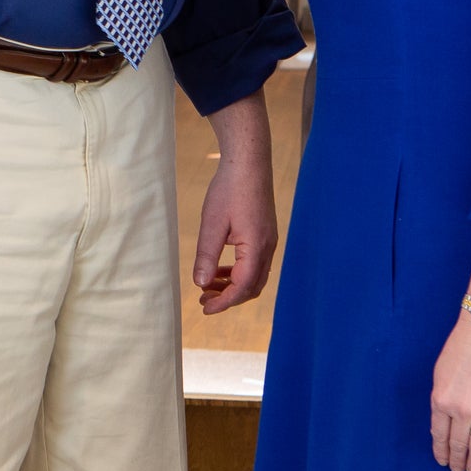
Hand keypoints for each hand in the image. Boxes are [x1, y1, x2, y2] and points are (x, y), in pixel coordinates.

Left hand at [193, 153, 277, 313]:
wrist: (248, 162)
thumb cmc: (229, 190)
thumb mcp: (212, 224)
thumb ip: (207, 256)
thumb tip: (200, 284)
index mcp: (256, 248)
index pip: (242, 288)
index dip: (223, 302)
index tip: (204, 308)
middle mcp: (268, 248)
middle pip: (252, 287)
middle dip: (228, 298)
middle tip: (203, 300)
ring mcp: (269, 241)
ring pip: (254, 276)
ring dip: (233, 285)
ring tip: (208, 286)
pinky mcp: (265, 234)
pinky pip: (254, 263)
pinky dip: (238, 272)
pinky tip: (220, 269)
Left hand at [431, 313, 470, 470]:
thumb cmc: (459, 351)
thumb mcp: (439, 376)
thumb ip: (442, 401)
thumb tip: (444, 424)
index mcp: (441, 400)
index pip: (439, 435)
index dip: (441, 451)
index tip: (442, 461)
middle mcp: (462, 410)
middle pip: (459, 444)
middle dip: (457, 460)